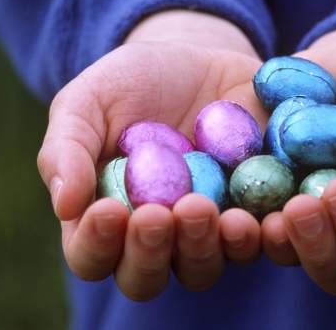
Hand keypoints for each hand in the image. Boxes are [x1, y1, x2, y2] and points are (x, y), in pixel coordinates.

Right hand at [37, 11, 264, 300]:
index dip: (96, 244)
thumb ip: (66, 148)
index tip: (110, 209)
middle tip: (160, 213)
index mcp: (104, 217)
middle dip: (150, 253)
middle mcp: (153, 235)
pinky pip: (261, 242)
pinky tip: (269, 214)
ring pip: (202, 268)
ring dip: (205, 247)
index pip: (90, 255)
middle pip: (145, 277)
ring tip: (212, 210)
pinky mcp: (250, 212)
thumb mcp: (87, 102)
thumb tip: (65, 204)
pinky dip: (266, 236)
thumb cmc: (130, 82)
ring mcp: (203, 230)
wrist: (195, 58)